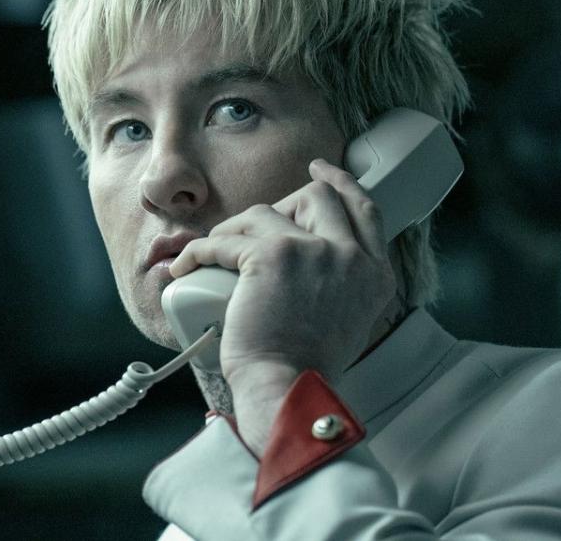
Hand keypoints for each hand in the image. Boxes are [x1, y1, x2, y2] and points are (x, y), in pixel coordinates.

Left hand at [168, 159, 396, 450]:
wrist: (286, 389)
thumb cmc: (303, 368)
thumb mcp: (345, 320)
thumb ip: (339, 286)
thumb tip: (310, 266)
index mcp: (375, 274)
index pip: (365, 210)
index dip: (341, 183)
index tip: (320, 172)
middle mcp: (351, 257)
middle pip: (317, 197)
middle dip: (280, 202)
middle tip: (249, 222)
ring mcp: (312, 251)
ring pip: (262, 213)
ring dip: (231, 231)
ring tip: (213, 256)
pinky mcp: (270, 256)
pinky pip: (223, 240)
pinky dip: (197, 252)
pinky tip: (185, 268)